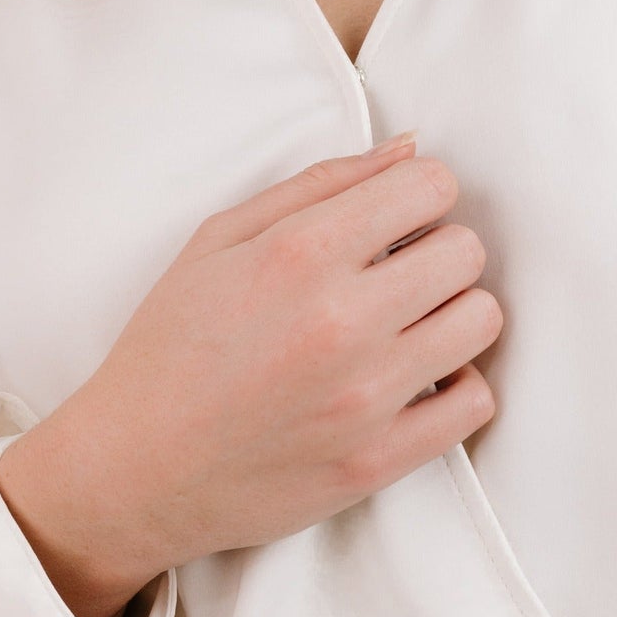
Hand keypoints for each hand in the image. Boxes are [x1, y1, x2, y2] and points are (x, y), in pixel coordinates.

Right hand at [0, 135, 500, 616]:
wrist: (134, 468)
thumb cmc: (171, 342)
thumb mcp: (222, 236)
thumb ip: (322, 182)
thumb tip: (409, 149)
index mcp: (301, 252)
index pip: (431, 185)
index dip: (419, 192)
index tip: (397, 215)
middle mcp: (342, 320)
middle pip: (466, 250)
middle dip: (440, 247)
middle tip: (401, 268)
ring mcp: (365, 396)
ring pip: (482, 319)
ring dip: (454, 311)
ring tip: (410, 321)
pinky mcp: (377, 461)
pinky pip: (475, 403)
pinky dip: (457, 385)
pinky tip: (417, 378)